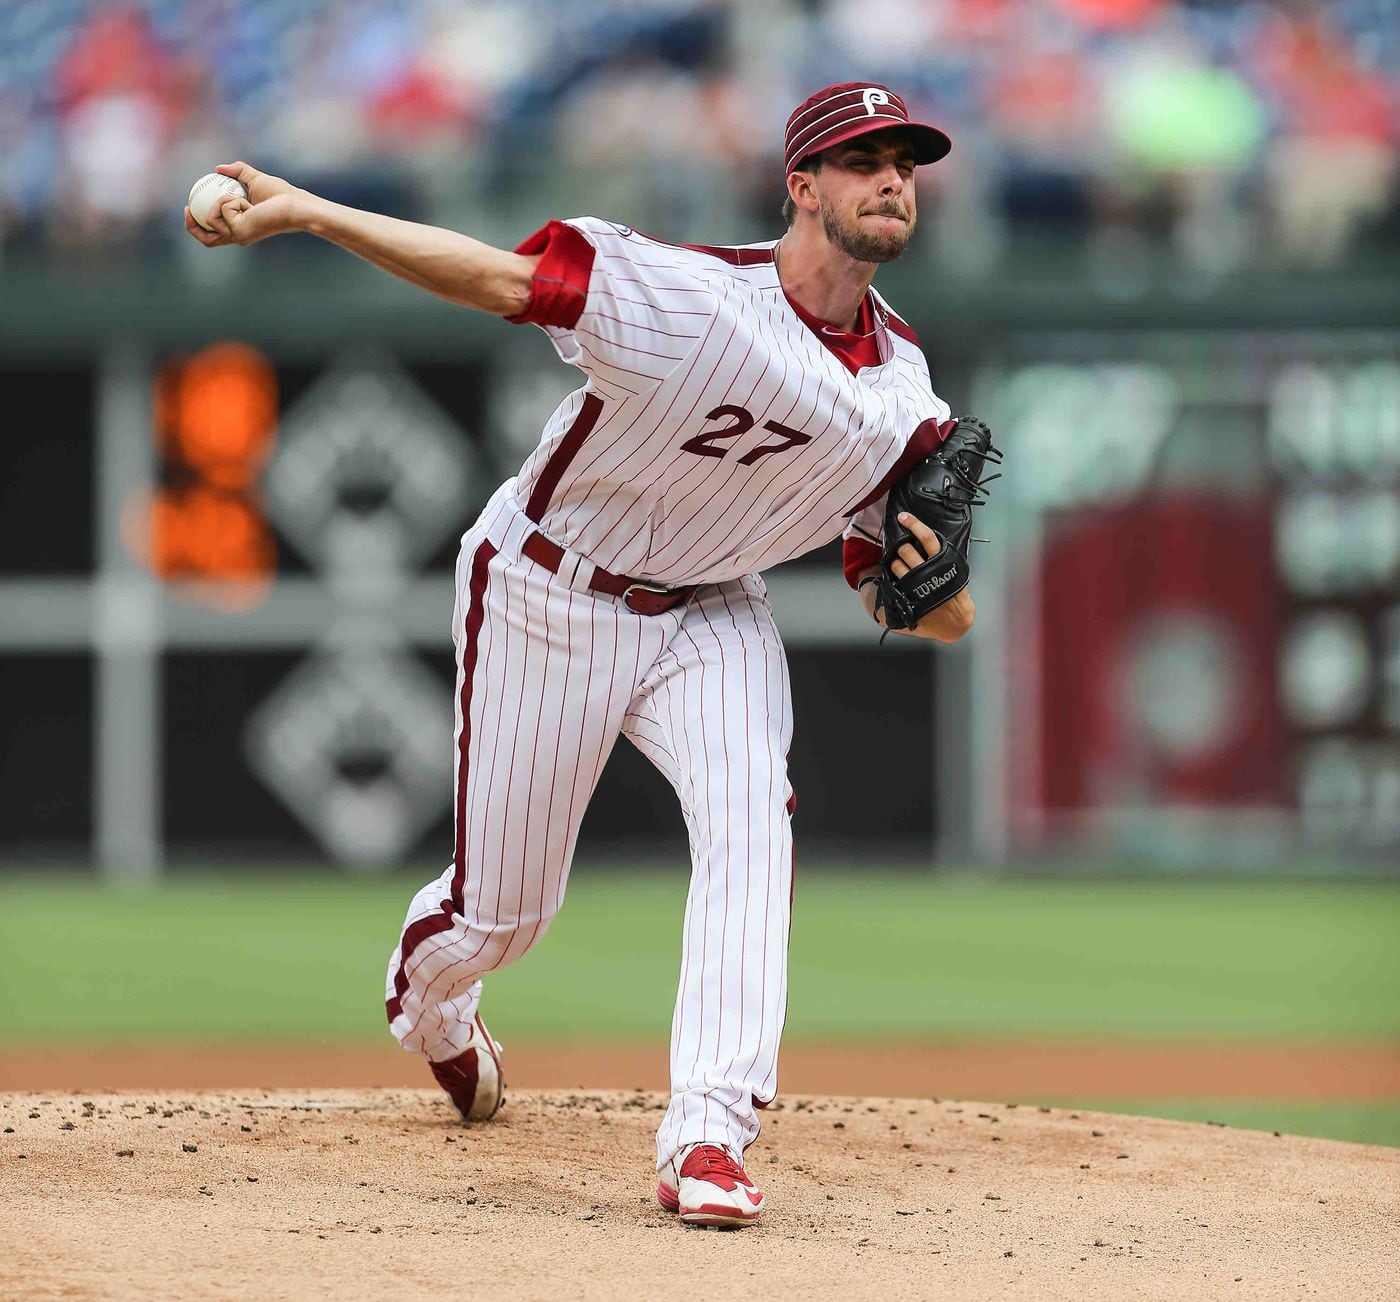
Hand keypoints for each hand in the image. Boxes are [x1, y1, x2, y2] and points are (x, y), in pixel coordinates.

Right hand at [184, 161, 305, 247]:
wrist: (293, 205)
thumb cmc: (281, 195)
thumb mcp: (254, 179)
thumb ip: (237, 171)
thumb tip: (218, 168)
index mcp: (239, 228)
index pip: (214, 234)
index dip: (197, 224)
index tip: (190, 205)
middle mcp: (238, 236)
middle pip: (207, 240)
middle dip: (192, 226)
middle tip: (188, 207)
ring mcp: (238, 236)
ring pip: (211, 218)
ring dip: (222, 201)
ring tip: (243, 199)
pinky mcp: (239, 232)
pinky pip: (223, 209)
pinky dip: (232, 201)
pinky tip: (249, 204)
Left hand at [865, 511, 974, 642]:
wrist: (956, 621)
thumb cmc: (955, 594)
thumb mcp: (954, 571)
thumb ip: (942, 557)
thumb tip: (927, 540)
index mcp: (942, 561)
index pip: (928, 537)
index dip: (914, 524)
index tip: (903, 517)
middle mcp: (928, 571)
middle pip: (906, 550)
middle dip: (902, 548)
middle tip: (904, 551)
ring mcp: (916, 584)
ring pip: (897, 565)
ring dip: (895, 563)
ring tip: (901, 567)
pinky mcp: (909, 597)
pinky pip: (893, 582)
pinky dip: (892, 578)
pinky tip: (896, 578)